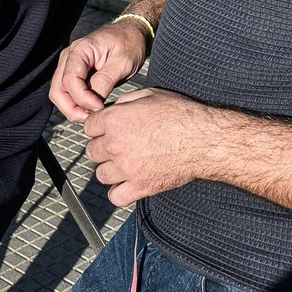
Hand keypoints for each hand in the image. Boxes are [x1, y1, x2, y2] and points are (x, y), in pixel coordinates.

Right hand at [50, 18, 151, 122]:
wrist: (132, 33)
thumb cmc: (129, 43)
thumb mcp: (123, 61)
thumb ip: (106, 80)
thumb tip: (93, 103)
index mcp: (81, 50)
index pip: (70, 80)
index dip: (83, 99)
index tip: (100, 108)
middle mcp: (69, 57)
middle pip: (58, 90)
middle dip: (72, 109)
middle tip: (93, 119)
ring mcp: (69, 65)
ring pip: (60, 94)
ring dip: (73, 109)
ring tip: (93, 116)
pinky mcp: (75, 73)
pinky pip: (68, 92)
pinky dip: (77, 104)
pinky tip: (93, 109)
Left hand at [83, 89, 215, 206]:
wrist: (203, 139)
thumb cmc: (181, 115)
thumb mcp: (150, 94)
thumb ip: (125, 101)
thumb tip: (114, 108)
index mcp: (115, 120)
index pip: (88, 127)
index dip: (98, 127)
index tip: (105, 129)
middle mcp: (115, 145)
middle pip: (92, 151)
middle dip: (102, 147)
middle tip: (117, 145)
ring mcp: (126, 168)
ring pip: (101, 175)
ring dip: (110, 169)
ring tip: (123, 164)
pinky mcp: (140, 187)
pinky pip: (116, 197)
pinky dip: (119, 192)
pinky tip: (127, 184)